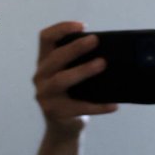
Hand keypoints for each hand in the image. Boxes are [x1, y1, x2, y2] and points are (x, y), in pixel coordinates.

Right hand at [34, 21, 118, 137]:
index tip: (82, 26)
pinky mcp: (56, 113)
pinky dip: (98, 106)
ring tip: (102, 64)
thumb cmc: (73, 96)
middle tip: (95, 40)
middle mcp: (40, 77)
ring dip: (83, 70)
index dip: (61, 29)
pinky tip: (113, 105)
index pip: (45, 38)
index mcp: (44, 63)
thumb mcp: (72, 75)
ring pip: (62, 80)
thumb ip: (80, 62)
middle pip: (55, 58)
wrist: (64, 128)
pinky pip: (79, 107)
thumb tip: (111, 51)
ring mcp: (45, 96)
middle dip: (75, 47)